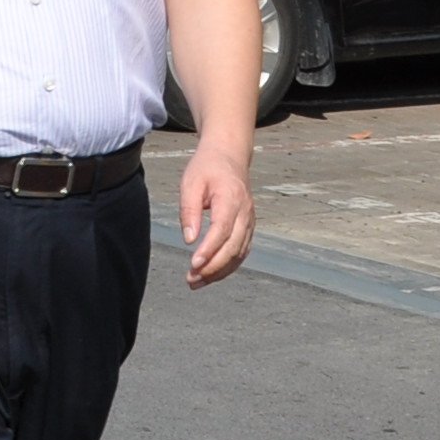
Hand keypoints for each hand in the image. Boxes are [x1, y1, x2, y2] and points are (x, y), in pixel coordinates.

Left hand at [179, 144, 254, 286]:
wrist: (229, 156)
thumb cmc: (207, 168)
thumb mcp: (190, 183)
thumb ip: (189, 211)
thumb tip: (189, 239)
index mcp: (231, 198)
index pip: (222, 230)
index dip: (209, 250)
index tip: (193, 264)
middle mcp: (245, 213)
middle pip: (233, 247)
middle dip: (213, 267)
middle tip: (191, 279)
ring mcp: (250, 221)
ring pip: (239, 254)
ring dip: (219, 272)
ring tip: (197, 282)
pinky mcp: (248, 227)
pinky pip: (242, 251)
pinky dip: (228, 266)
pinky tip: (211, 274)